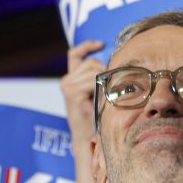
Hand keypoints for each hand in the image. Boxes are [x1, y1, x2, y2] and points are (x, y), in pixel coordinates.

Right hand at [61, 41, 105, 182]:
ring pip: (94, 70)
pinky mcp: (72, 92)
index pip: (75, 54)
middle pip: (91, 63)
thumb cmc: (96, 118)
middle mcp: (67, 80)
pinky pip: (93, 80)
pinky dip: (101, 87)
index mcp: (71, 79)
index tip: (101, 44)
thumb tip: (116, 64)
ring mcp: (68, 85)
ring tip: (104, 99)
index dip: (87, 46)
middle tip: (109, 92)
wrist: (87, 138)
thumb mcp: (98, 94)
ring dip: (104, 82)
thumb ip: (100, 79)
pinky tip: (101, 97)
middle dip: (104, 73)